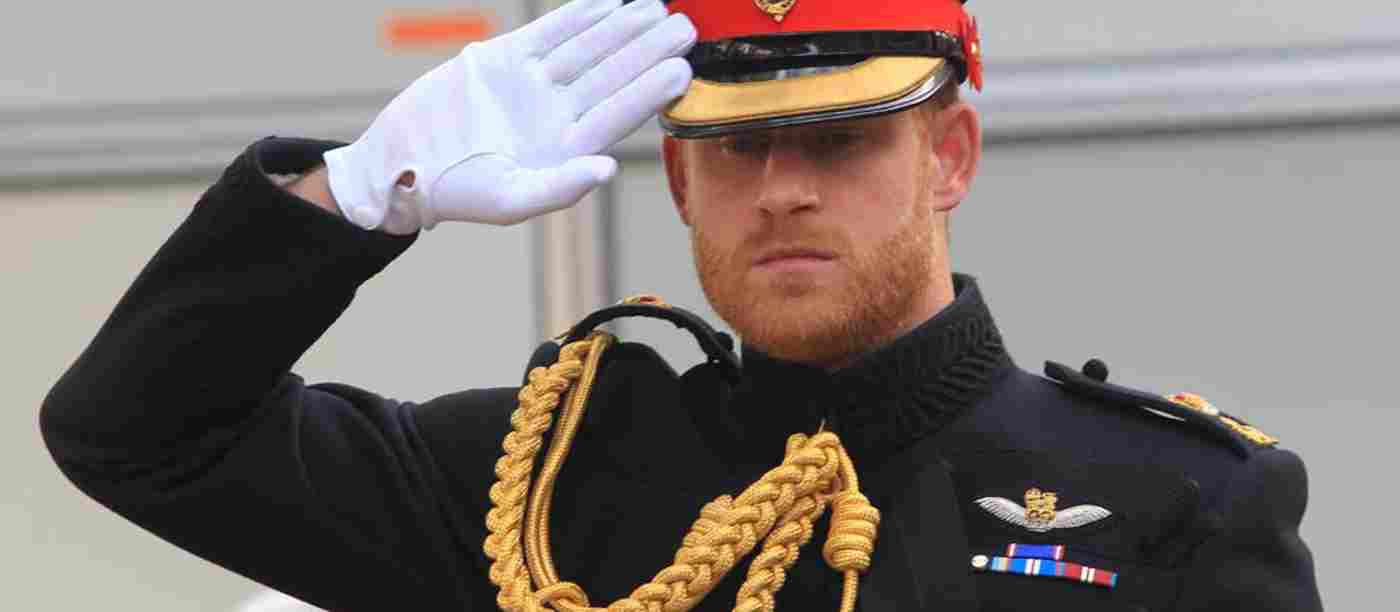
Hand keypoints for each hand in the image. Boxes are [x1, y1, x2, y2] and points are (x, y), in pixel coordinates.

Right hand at [324, 0, 695, 232]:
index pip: (619, 114)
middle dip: (648, 50)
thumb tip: (607, 171)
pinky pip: (549, 33)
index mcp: (566, 149)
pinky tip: (609, 2)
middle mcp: (557, 113)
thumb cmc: (455, 192)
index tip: (681, 69)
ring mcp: (532, 84)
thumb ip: (560, 189)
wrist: (400, 162)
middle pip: (612, 75)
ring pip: (587, 49)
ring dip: (621, 28)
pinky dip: (578, 16)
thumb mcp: (508, 200)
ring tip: (654, 7)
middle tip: (686, 26)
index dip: (650, 90)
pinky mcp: (503, 60)